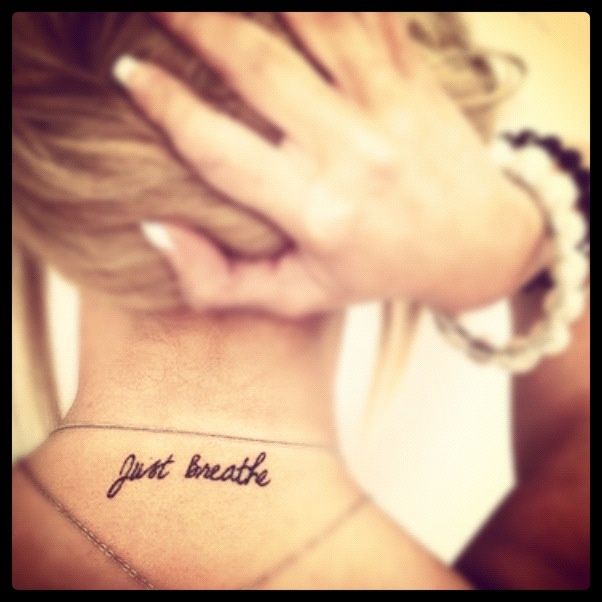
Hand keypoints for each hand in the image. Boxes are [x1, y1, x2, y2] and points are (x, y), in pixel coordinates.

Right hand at [116, 12, 544, 316]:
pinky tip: (284, 0)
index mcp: (317, 212)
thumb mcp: (297, 293)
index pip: (220, 150)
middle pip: (257, 68)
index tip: (131, 75)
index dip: (166, 106)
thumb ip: (219, 280)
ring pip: (311, 22)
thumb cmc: (375, 271)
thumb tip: (155, 229)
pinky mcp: (412, 74)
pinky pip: (365, 12)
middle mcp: (351, 153)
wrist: (475, 245)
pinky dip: (322, 2)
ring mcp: (387, 105)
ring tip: (209, 1)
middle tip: (155, 10)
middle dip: (195, 24)